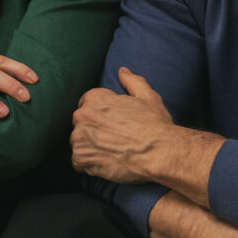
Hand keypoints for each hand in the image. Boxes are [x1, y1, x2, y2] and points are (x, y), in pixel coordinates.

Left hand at [71, 66, 177, 182]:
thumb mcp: (147, 96)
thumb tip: (122, 71)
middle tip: (112, 140)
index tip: (111, 125)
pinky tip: (104, 164)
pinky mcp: (82, 158)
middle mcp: (83, 115)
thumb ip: (131, 81)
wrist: (159, 152)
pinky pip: (78, 163)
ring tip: (109, 153)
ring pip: (78, 143)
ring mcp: (80, 137)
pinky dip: (88, 165)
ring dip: (90, 148)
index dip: (99, 116)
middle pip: (80, 124)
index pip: (86, 105)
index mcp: (95, 98)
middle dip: (92, 131)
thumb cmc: (155, 124)